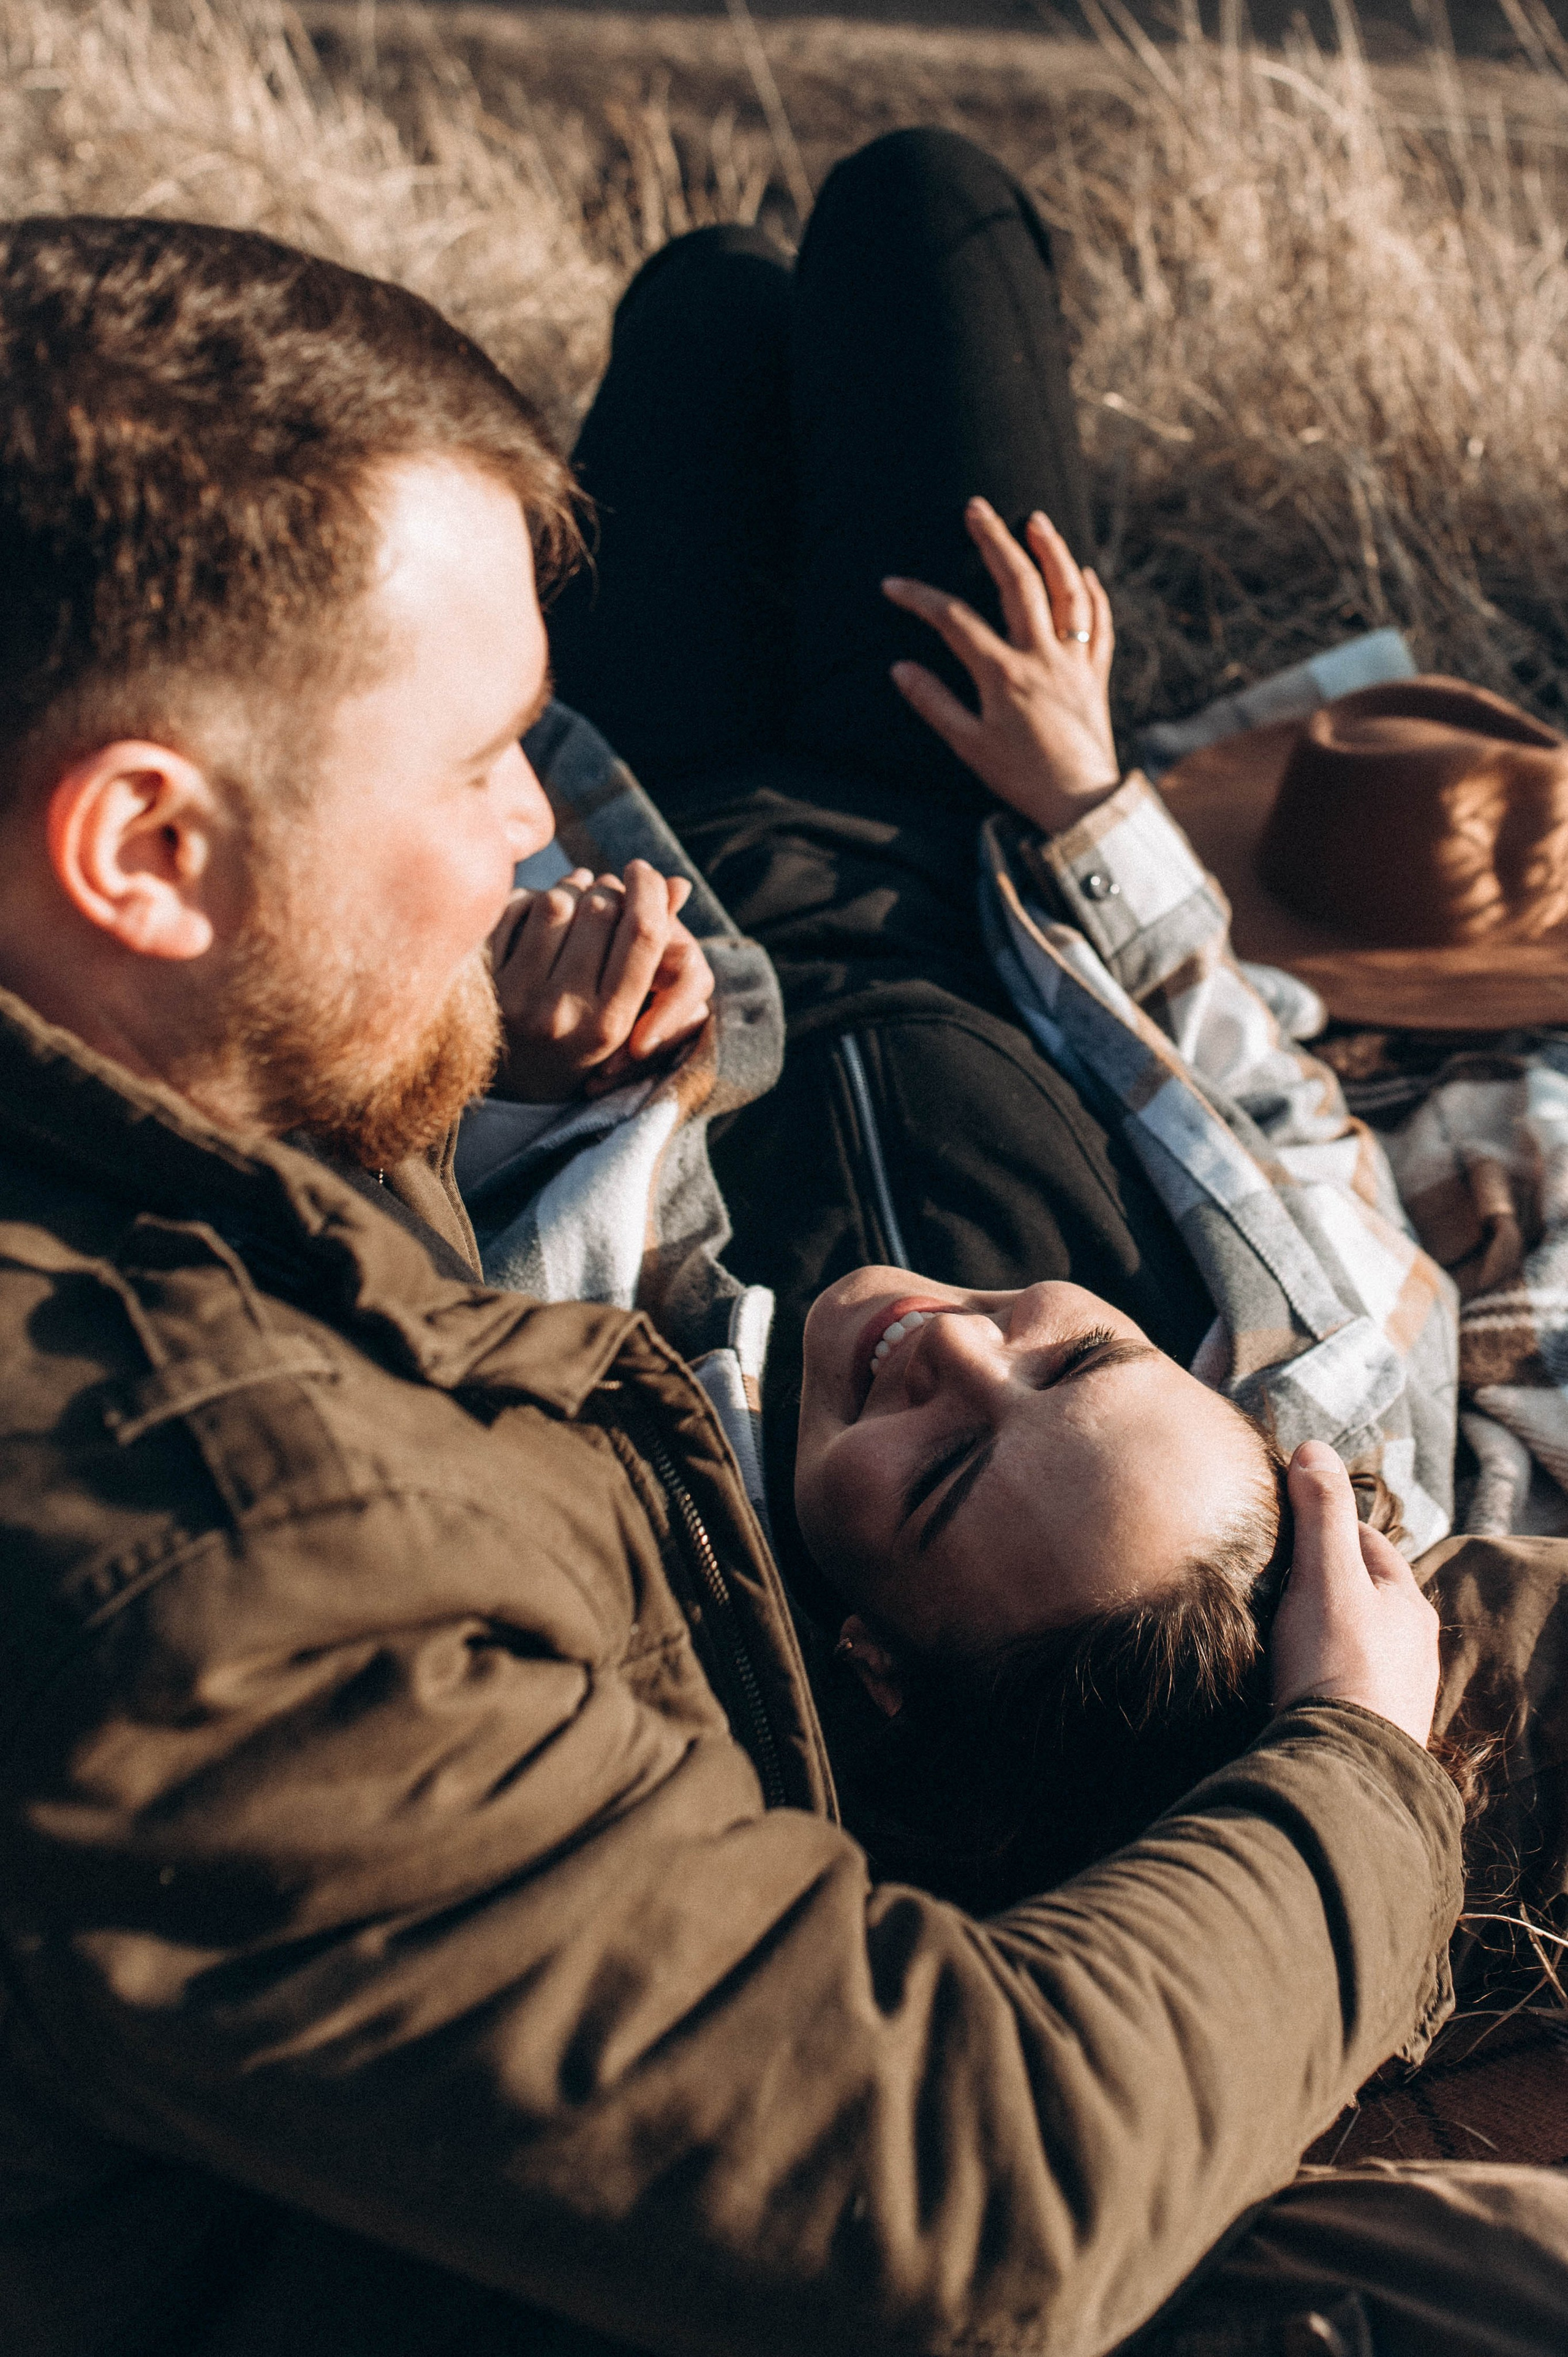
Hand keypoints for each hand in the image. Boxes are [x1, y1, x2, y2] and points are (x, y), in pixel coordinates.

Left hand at [488, 859, 713, 1103]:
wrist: (512, 1082)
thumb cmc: (583, 1039)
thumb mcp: (623, 1009)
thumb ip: (652, 950)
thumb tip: (678, 884)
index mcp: (610, 1023)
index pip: (643, 933)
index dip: (647, 890)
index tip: (641, 870)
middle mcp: (564, 1013)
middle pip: (602, 910)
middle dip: (607, 889)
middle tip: (605, 887)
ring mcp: (517, 997)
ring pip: (557, 902)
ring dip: (570, 887)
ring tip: (574, 895)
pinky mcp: (482, 981)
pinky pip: (514, 908)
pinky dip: (530, 897)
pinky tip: (538, 909)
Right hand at [882, 497, 1120, 835]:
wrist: (1080, 803)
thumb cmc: (1020, 777)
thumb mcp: (968, 746)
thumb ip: (934, 703)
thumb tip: (900, 669)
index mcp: (1003, 674)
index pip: (954, 620)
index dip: (920, 598)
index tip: (894, 585)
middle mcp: (1042, 658)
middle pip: (1019, 583)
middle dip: (994, 540)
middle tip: (977, 508)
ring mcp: (1074, 662)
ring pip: (1067, 591)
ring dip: (1051, 550)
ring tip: (1034, 520)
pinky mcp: (1096, 674)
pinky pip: (1099, 623)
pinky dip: (1092, 592)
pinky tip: (1082, 572)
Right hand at [1269, 1441, 1441, 1749]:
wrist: (1343, 1766)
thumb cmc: (1336, 1664)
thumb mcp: (1326, 1577)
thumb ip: (1321, 1514)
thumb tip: (1314, 1448)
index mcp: (1407, 1601)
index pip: (1365, 1541)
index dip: (1323, 1525)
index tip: (1283, 1524)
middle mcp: (1411, 1644)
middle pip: (1360, 1592)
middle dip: (1321, 1579)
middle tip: (1271, 1575)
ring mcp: (1393, 1687)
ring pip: (1352, 1637)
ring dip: (1319, 1626)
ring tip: (1274, 1624)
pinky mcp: (1368, 1722)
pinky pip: (1340, 1677)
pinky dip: (1317, 1667)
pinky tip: (1289, 1675)